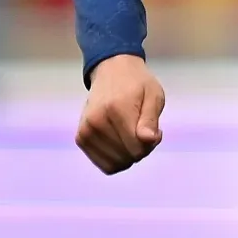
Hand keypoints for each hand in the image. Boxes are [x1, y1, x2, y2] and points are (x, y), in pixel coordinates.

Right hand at [76, 55, 165, 174]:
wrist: (111, 72)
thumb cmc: (137, 85)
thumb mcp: (154, 95)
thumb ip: (151, 120)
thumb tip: (149, 140)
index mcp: (116, 109)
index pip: (137, 148)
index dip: (151, 144)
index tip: (156, 130)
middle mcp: (96, 121)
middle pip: (127, 157)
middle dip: (142, 149)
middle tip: (144, 130)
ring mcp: (86, 131)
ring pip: (116, 164)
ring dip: (129, 155)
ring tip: (132, 134)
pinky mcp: (81, 138)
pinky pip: (105, 165)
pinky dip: (117, 159)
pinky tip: (121, 142)